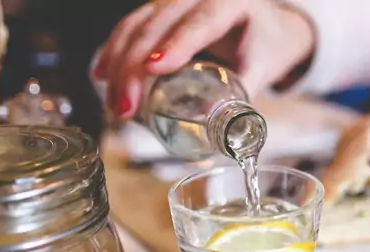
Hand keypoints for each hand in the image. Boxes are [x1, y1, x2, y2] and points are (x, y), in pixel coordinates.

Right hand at [93, 0, 315, 119]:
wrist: (267, 27)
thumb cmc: (267, 47)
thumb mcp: (263, 68)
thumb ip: (243, 93)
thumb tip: (212, 121)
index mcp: (230, 3)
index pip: (200, 22)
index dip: (176, 45)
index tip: (154, 70)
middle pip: (158, 25)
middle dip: (134, 68)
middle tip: (126, 109)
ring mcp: (175, 1)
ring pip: (137, 25)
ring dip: (117, 64)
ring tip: (115, 105)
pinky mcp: (160, 12)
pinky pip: (131, 27)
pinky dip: (114, 51)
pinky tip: (101, 75)